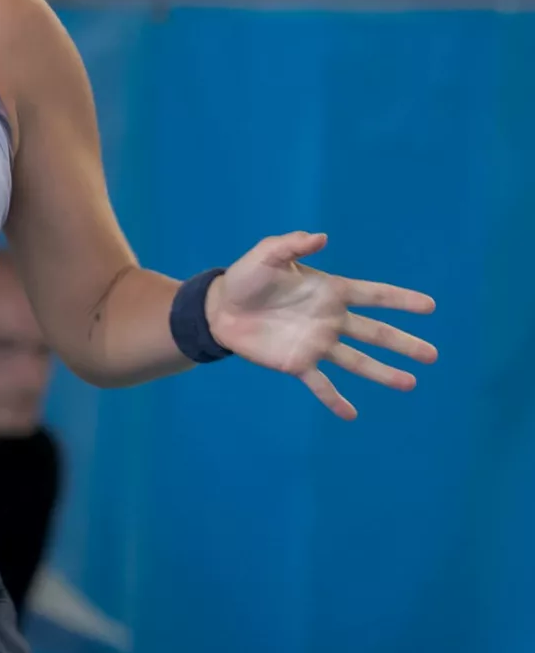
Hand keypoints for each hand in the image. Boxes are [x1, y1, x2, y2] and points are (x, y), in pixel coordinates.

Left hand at [205, 231, 436, 420]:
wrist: (219, 308)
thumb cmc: (247, 277)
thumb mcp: (269, 253)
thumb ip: (294, 244)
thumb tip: (321, 237)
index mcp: (331, 291)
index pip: (375, 295)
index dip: (402, 300)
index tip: (430, 307)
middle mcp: (332, 320)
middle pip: (377, 333)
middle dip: (404, 344)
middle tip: (433, 355)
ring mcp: (317, 344)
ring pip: (358, 362)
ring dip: (383, 373)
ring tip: (410, 384)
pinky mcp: (297, 364)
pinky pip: (321, 385)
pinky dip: (335, 401)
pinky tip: (351, 415)